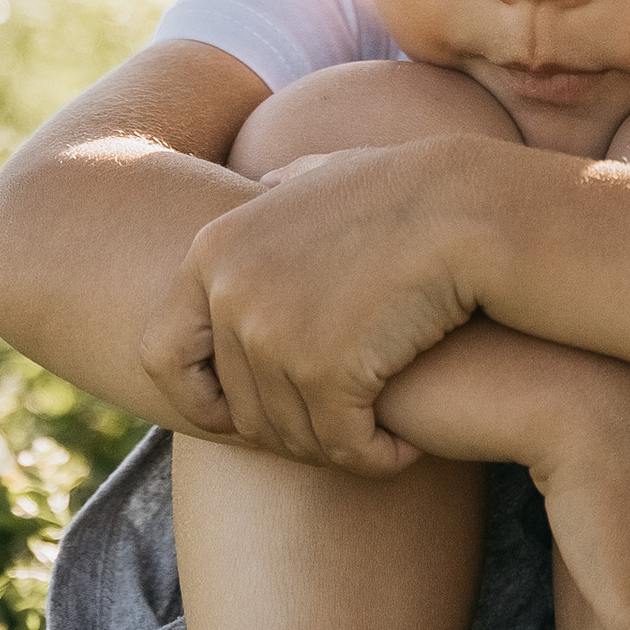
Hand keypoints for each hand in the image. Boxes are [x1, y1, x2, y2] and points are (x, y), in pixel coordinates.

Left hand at [137, 144, 482, 471]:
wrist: (467, 208)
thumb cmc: (409, 190)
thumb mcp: (327, 173)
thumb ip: (285, 188)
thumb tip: (266, 185)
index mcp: (213, 252)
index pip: (161, 355)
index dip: (198, 400)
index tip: (239, 418)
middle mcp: (230, 294)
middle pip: (236, 410)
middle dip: (288, 434)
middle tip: (338, 433)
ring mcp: (272, 333)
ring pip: (290, 434)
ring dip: (336, 448)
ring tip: (376, 439)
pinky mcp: (324, 369)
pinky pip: (341, 443)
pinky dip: (374, 456)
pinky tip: (402, 448)